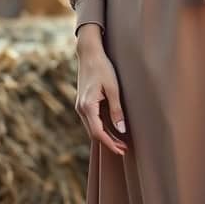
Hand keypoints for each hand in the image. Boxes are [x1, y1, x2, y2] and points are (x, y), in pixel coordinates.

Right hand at [75, 25, 128, 155]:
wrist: (89, 53)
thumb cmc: (103, 68)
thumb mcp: (113, 88)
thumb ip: (117, 110)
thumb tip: (121, 130)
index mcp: (87, 106)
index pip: (98, 133)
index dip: (110, 144)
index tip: (121, 150)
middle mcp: (81, 108)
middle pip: (94, 133)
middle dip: (109, 142)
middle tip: (124, 148)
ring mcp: (80, 106)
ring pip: (92, 127)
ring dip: (105, 135)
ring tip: (121, 141)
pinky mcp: (83, 102)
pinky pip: (91, 120)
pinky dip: (101, 127)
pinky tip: (112, 128)